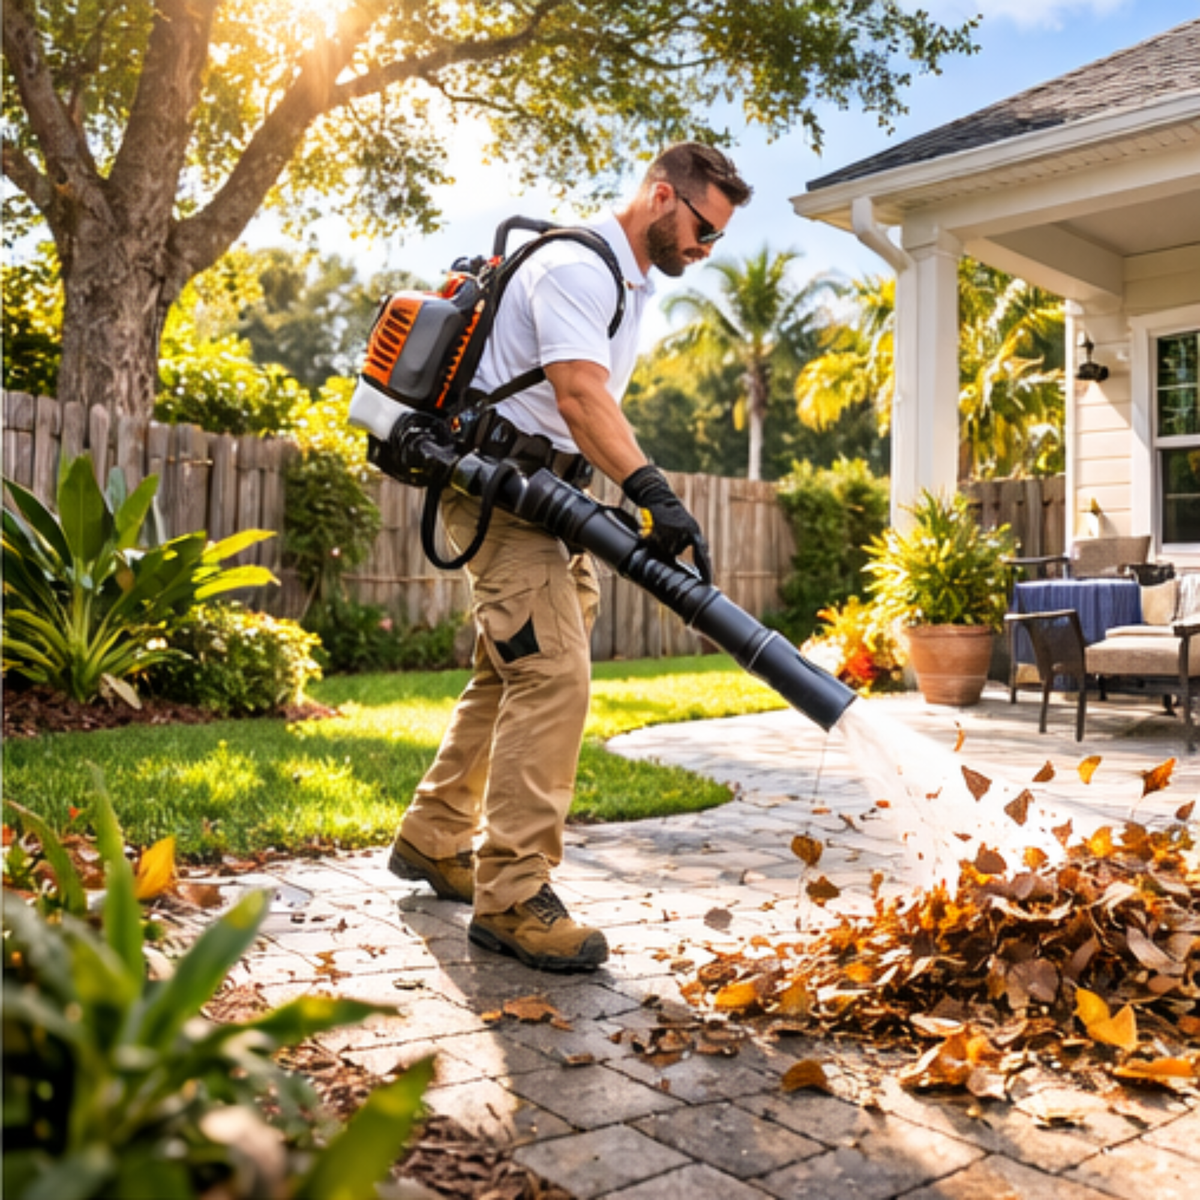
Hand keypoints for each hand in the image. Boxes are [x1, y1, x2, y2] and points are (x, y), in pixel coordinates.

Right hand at [621, 465, 712, 581]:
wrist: (657, 494)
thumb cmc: (670, 512)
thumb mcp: (685, 524)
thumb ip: (688, 540)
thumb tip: (689, 560)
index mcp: (694, 531)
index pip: (701, 555)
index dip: (705, 569)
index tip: (708, 582)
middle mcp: (686, 532)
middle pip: (675, 551)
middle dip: (668, 546)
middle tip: (664, 533)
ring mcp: (672, 531)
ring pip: (664, 548)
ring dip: (659, 542)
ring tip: (658, 529)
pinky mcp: (659, 528)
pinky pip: (653, 542)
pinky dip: (650, 538)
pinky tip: (651, 529)